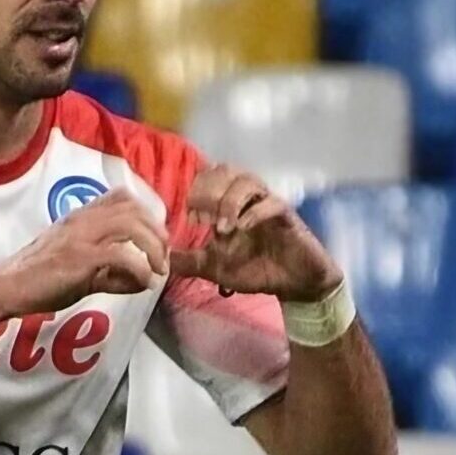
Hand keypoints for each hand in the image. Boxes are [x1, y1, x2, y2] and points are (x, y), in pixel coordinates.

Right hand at [0, 189, 168, 318]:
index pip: (121, 197)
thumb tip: (142, 281)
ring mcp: (80, 237)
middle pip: (133, 208)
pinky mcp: (79, 258)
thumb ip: (109, 271)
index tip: (155, 239)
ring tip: (158, 269)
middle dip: (156, 232)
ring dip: (152, 248)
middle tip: (163, 258)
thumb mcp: (78, 269)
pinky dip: (139, 269)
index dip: (146, 213)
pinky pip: (121, 255)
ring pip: (131, 226)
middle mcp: (81, 219)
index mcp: (79, 216)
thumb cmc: (36, 280)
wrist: (4, 288)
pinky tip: (143, 283)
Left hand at [173, 163, 341, 301]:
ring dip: (230, 201)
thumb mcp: (215, 268)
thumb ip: (189, 262)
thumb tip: (161, 258)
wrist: (294, 284)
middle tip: (203, 217)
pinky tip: (243, 227)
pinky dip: (254, 212)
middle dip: (210, 189)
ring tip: (223, 228)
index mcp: (229, 205)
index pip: (209, 177)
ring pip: (248, 180)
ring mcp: (267, 204)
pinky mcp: (287, 216)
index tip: (191, 216)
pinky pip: (272, 202)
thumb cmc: (256, 270)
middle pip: (226, 170)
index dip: (197, 190)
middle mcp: (247, 199)